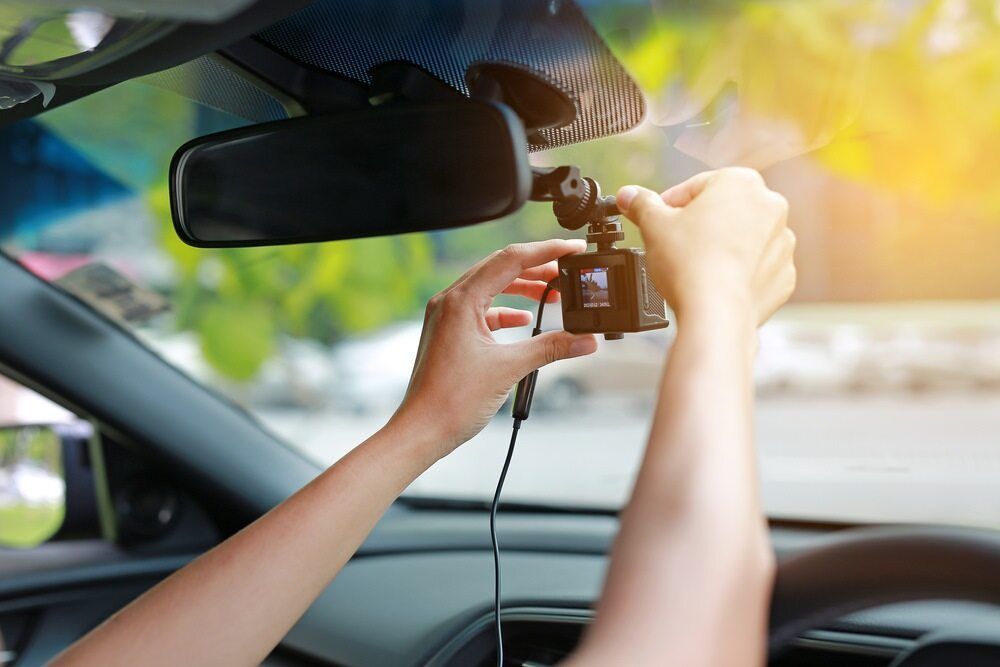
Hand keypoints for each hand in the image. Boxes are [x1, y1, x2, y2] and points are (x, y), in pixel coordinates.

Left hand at [391, 240, 597, 459]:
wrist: (422, 431)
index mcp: (461, 300)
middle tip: (567, 270)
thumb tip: (585, 339)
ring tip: (551, 294)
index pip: (510, 259)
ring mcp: (446, 316)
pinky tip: (523, 320)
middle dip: (537, 267)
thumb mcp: (509, 369)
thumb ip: (550, 348)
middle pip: (500, 268)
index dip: (546, 251)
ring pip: (490, 288)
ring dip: (522, 288)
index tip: (572, 248)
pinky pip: (481, 310)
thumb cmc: (451, 401)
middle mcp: (450, 301)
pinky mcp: (448, 333)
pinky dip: (505, 311)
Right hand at [615, 167, 795, 326]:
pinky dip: (738, 273)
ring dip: (721, 248)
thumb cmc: (689, 264)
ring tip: (695, 267)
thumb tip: (628, 196)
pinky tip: (715, 283)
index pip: (696, 187)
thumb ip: (642, 204)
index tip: (657, 221)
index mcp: (741, 182)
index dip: (670, 205)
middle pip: (723, 210)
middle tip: (674, 245)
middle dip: (699, 225)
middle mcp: (771, 206)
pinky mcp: (783, 275)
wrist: (716, 315)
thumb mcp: (653, 225)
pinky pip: (756, 268)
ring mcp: (783, 243)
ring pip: (743, 239)